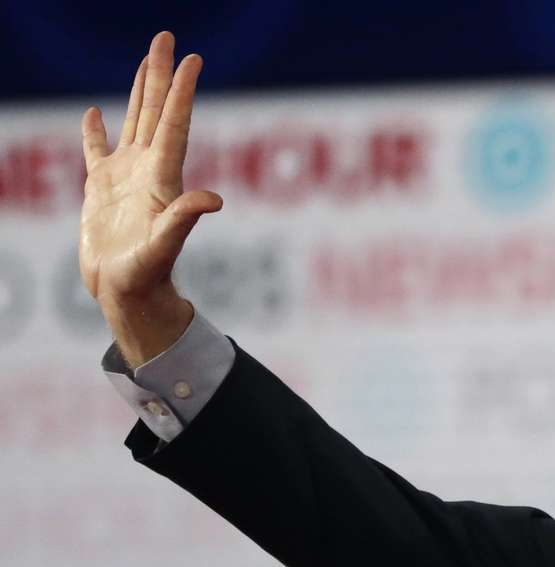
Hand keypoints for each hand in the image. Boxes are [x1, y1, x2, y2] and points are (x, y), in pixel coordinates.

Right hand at [79, 31, 220, 362]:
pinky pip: (97, 152)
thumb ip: (184, 220)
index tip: (192, 59)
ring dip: (139, 91)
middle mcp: (148, 171)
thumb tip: (213, 199)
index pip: (174, 125)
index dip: (182, 92)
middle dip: (161, 75)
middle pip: (156, 112)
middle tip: (167, 38)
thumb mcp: (164, 246)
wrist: (127, 294)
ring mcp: (125, 178)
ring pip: (133, 122)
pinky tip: (94, 113)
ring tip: (147, 59)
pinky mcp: (102, 190)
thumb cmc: (146, 276)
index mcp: (163, 178)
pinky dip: (94, 132)